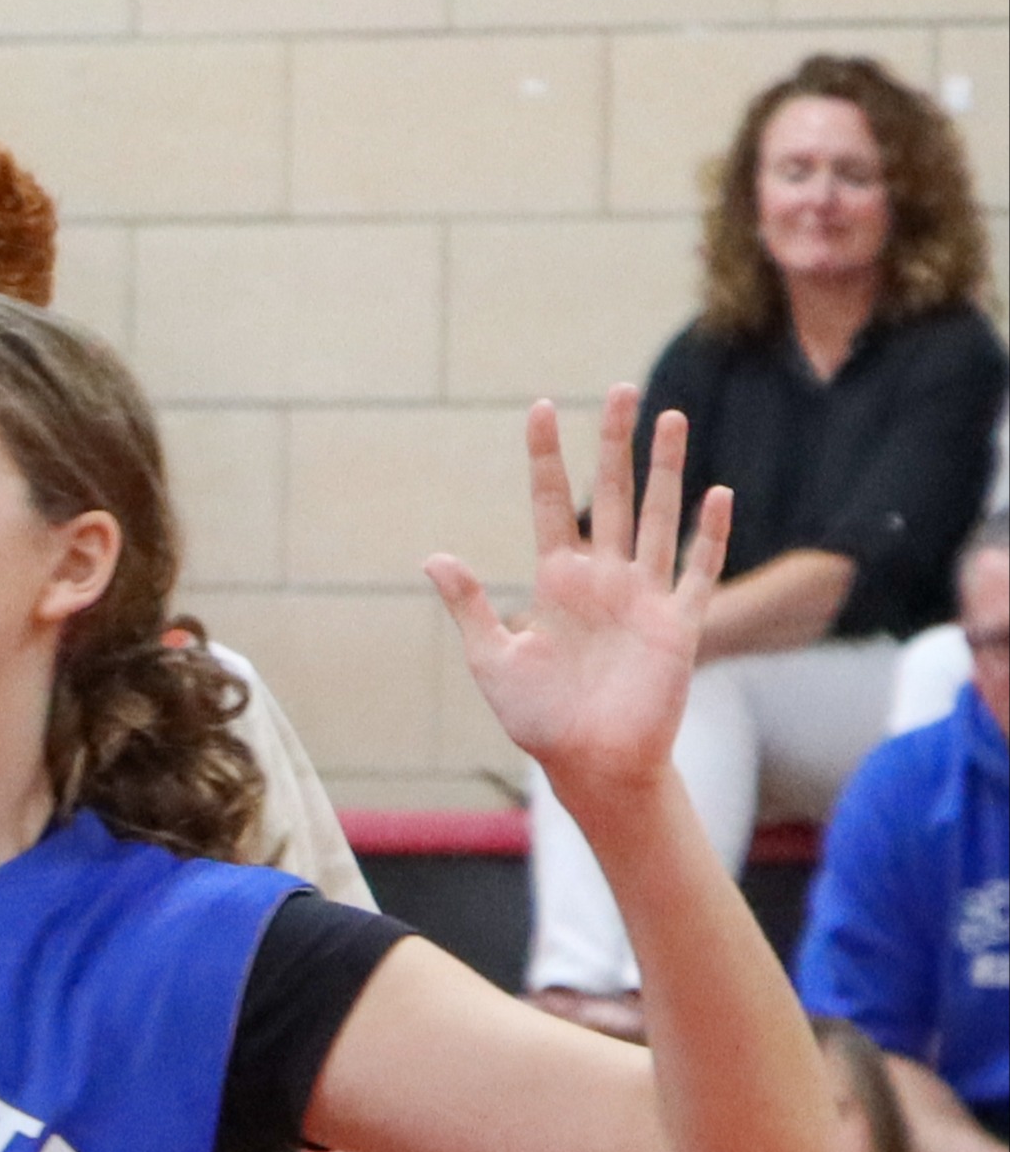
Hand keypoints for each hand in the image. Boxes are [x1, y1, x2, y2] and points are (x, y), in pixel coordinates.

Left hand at [432, 389, 727, 819]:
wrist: (588, 763)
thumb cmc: (538, 717)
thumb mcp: (492, 658)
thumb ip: (470, 606)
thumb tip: (435, 557)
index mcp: (557, 581)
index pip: (553, 503)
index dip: (547, 457)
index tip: (540, 408)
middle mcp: (604, 578)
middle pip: (615, 493)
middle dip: (616, 442)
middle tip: (623, 389)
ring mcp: (645, 596)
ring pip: (659, 517)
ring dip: (666, 469)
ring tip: (670, 418)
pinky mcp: (678, 625)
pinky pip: (699, 571)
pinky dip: (709, 535)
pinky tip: (716, 493)